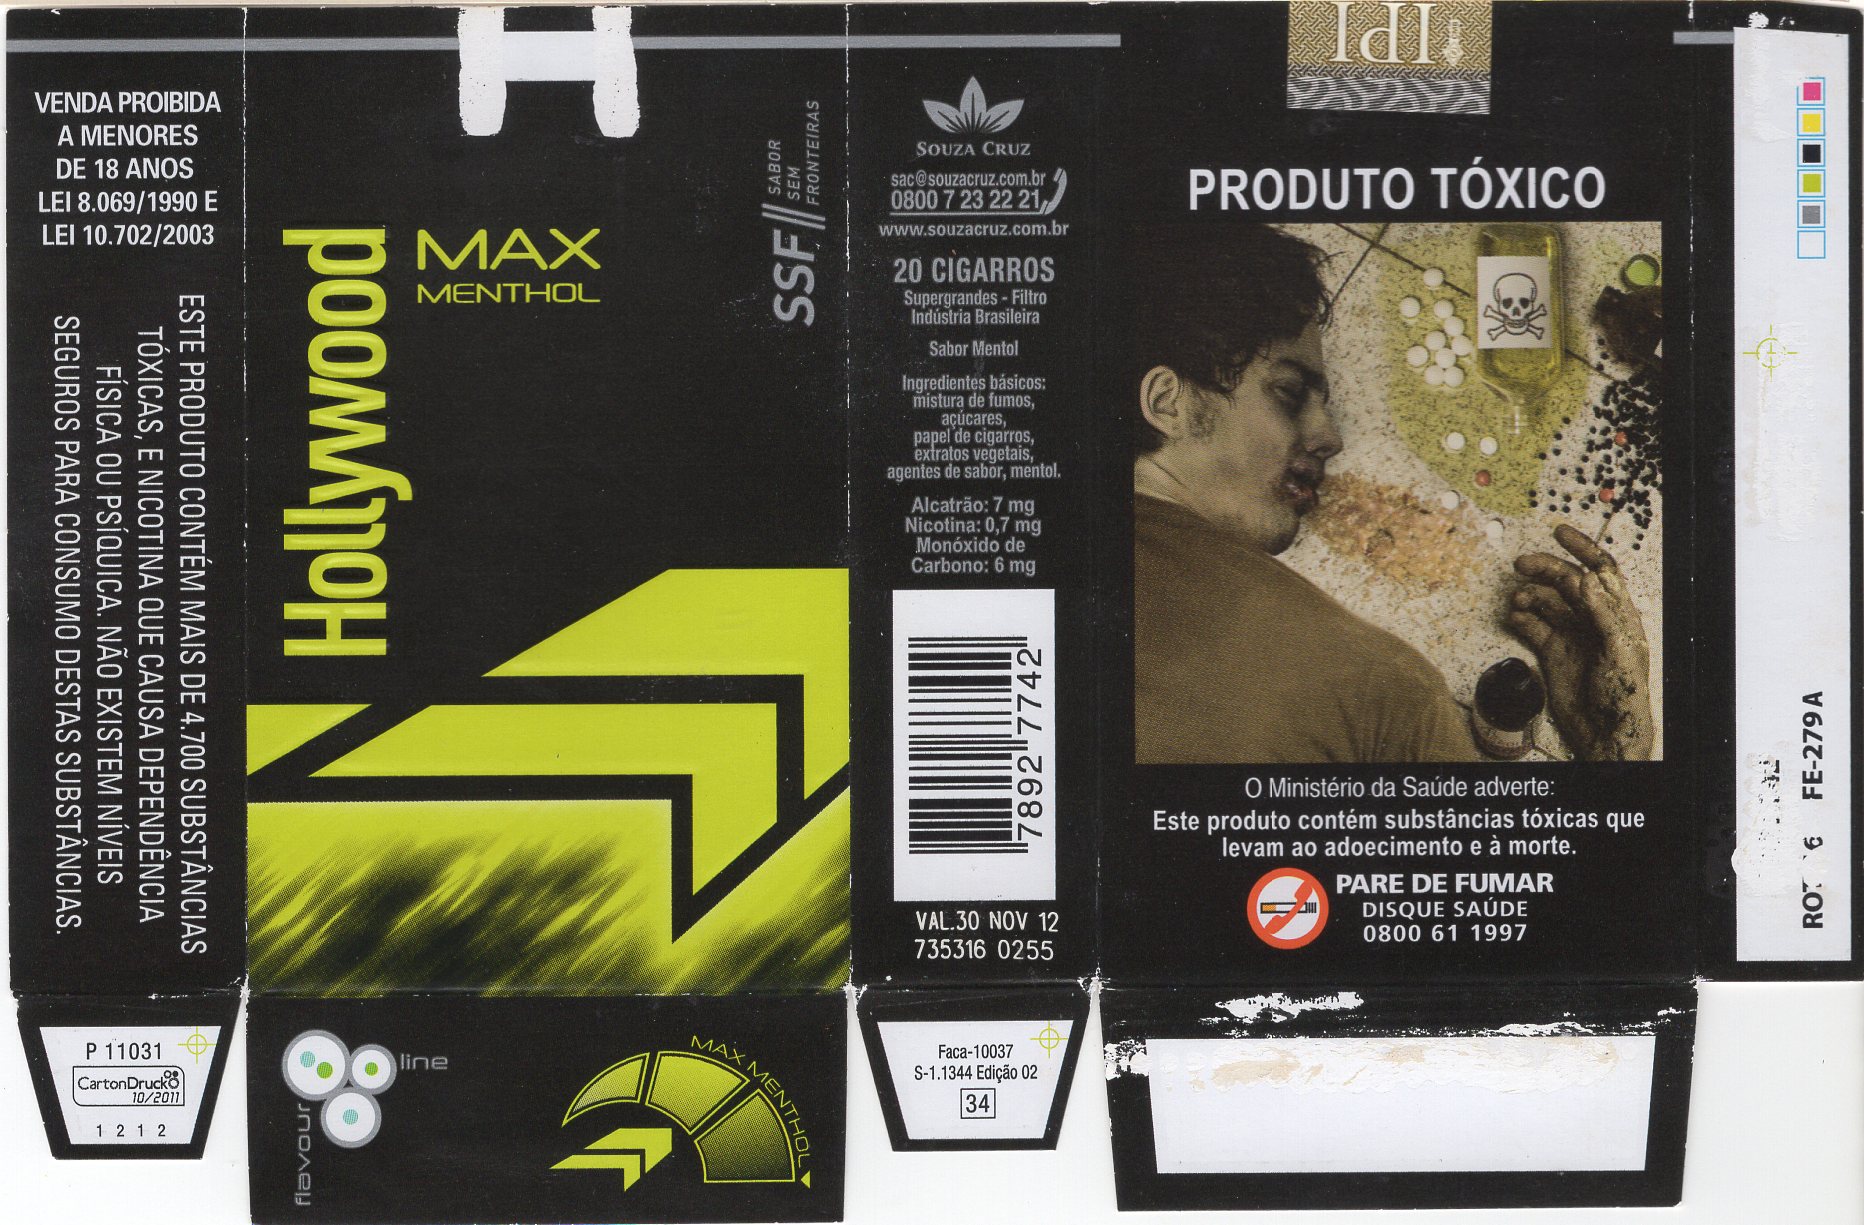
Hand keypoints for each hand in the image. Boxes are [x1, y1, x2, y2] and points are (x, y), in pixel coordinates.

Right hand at [1506, 524, 1654, 760]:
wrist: (1605, 733)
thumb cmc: (1622, 696)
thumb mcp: (1618, 651)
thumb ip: (1602, 614)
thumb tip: (1585, 580)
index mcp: (1616, 614)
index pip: (1600, 571)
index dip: (1582, 548)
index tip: (1559, 532)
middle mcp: (1593, 620)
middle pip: (1567, 582)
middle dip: (1544, 569)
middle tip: (1521, 564)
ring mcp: (1571, 635)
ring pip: (1546, 602)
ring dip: (1529, 595)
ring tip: (1516, 599)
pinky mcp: (1553, 651)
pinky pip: (1533, 626)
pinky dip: (1521, 618)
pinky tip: (1514, 616)